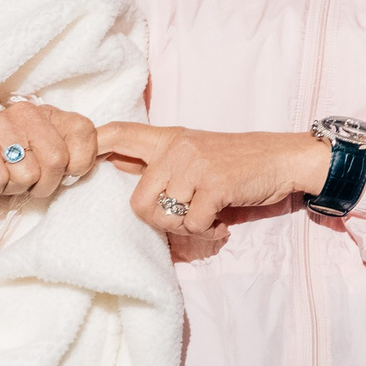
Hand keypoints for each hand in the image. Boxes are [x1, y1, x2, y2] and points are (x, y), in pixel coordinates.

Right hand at [0, 101, 100, 200]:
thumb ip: (67, 155)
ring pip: (27, 175)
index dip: (79, 163)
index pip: (86, 132)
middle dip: (42, 185)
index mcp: (47, 114)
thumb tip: (102, 156)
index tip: (61, 173)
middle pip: (57, 160)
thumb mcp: (37, 159)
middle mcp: (26, 113)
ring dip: (11, 187)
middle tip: (22, 182)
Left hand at [96, 122, 333, 235]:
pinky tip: (222, 224)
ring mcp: (195, 165)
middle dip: (159, 222)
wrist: (284, 157)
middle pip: (137, 201)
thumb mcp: (194, 152)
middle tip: (183, 220)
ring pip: (164, 217)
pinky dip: (209, 233)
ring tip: (206, 220)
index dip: (91, 147)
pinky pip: (192, 225)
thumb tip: (112, 162)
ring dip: (186, 229)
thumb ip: (157, 160)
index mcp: (168, 138)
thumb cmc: (238, 160)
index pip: (117, 133)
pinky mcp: (214, 185)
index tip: (82, 170)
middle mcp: (177, 148)